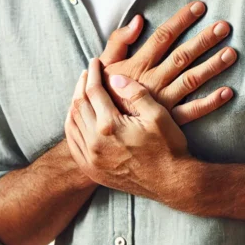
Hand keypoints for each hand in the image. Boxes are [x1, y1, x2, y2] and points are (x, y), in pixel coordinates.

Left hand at [65, 57, 191, 204]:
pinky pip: (73, 142)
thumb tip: (114, 77)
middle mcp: (95, 143)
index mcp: (109, 127)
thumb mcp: (157, 115)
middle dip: (82, 85)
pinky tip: (80, 117)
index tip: (95, 62)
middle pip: (79, 105)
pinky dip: (73, 125)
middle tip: (88, 73)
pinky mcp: (92, 169)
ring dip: (75, 103)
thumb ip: (135, 93)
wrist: (172, 183)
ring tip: (83, 91)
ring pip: (72, 123)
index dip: (94, 73)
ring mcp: (91, 159)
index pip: (94, 91)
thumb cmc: (168, 148)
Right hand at [100, 1, 236, 124]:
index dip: (181, 20)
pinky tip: (228, 92)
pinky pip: (192, 111)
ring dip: (212, 67)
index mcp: (138, 65)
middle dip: (204, 40)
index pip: (163, 37)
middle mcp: (153, 80)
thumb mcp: (105, 64)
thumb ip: (118, 41)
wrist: (101, 128)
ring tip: (231, 53)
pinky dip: (211, 103)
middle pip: (182, 56)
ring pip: (191, 80)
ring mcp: (163, 101)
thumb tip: (138, 20)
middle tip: (224, 27)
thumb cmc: (104, 93)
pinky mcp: (169, 121)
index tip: (200, 7)